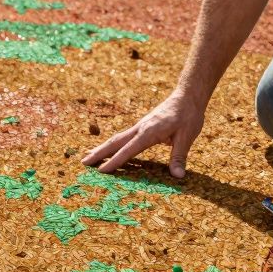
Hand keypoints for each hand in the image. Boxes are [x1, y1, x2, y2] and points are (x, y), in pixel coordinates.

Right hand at [81, 91, 205, 178]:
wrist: (187, 95)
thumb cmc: (188, 115)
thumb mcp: (187, 136)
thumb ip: (179, 156)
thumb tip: (178, 176)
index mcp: (149, 132)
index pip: (128, 150)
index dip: (115, 161)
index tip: (101, 171)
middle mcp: (140, 128)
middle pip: (115, 142)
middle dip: (99, 153)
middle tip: (83, 163)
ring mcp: (139, 126)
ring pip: (117, 139)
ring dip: (102, 148)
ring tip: (88, 157)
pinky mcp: (142, 126)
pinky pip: (124, 137)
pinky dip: (113, 144)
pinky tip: (109, 149)